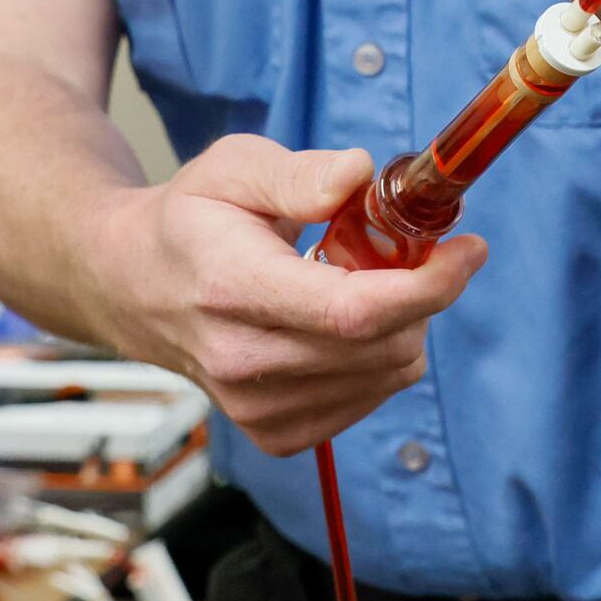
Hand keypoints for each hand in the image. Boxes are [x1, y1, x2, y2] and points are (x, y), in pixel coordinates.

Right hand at [97, 134, 485, 456]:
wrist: (132, 285)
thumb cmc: (190, 218)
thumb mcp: (234, 167)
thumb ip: (298, 173)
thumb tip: (359, 175)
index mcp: (232, 290)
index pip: (353, 311)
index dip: (428, 285)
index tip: (469, 249)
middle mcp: (242, 362)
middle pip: (382, 344)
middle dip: (424, 291)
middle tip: (414, 248)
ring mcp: (257, 407)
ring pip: (388, 373)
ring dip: (405, 322)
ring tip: (361, 279)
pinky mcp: (274, 432)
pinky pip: (370, 397)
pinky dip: (382, 356)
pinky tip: (344, 320)